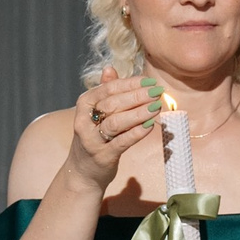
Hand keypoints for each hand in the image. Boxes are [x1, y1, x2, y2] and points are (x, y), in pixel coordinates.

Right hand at [66, 64, 156, 192]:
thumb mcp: (95, 112)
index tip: (150, 81)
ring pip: (116, 122)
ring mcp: (91, 139)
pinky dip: (137, 133)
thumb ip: (104, 91)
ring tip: (156, 106)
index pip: (109, 88)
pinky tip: (150, 125)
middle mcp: (84, 120)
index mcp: (84, 104)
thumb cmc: (94, 136)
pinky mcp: (102, 156)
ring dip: (139, 113)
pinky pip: (121, 142)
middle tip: (157, 92)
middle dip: (137, 96)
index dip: (131, 83)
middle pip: (113, 104)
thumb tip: (110, 68)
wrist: (82, 171)